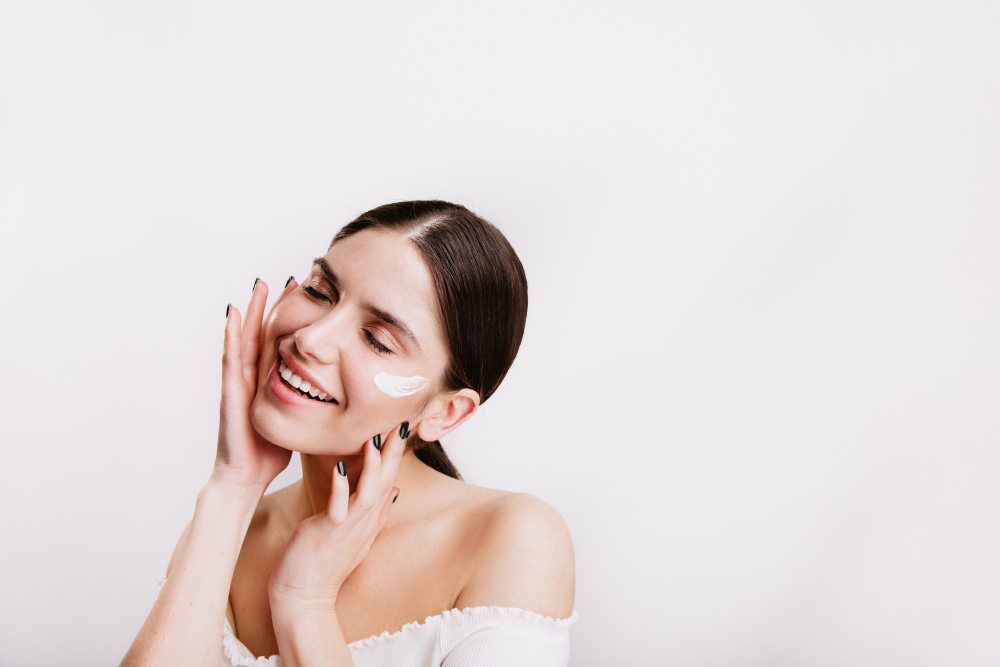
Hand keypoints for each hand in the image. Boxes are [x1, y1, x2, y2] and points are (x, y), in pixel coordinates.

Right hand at [210, 278, 296, 493]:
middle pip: (264, 335)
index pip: (282, 345)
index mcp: (270, 385)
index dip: (292, 322)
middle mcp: (253, 379)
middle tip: (287, 280)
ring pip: (246, 340)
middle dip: (273, 307)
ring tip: (259, 286)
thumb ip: (316, 409)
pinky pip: (231, 359)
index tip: (307, 297)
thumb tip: (347, 403)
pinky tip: (233, 315)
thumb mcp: (300, 424)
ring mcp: (239, 384)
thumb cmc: (268, 454)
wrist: (245, 479)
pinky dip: (231, 336)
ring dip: (252, 312)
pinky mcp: (231, 393)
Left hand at [267, 425, 406, 615]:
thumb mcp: (357, 535)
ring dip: (373, 466)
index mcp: (369, 520)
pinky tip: (341, 467)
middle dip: (393, 453)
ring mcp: (347, 529)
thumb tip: (395, 489)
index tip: (402, 428)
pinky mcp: (326, 534)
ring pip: (367, 493)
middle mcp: (363, 522)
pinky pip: (337, 508)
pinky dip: (341, 487)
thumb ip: (376, 511)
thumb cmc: (323, 565)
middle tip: (401, 424)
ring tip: (375, 439)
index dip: (396, 455)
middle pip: (384, 482)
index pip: (389, 480)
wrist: (304, 597)